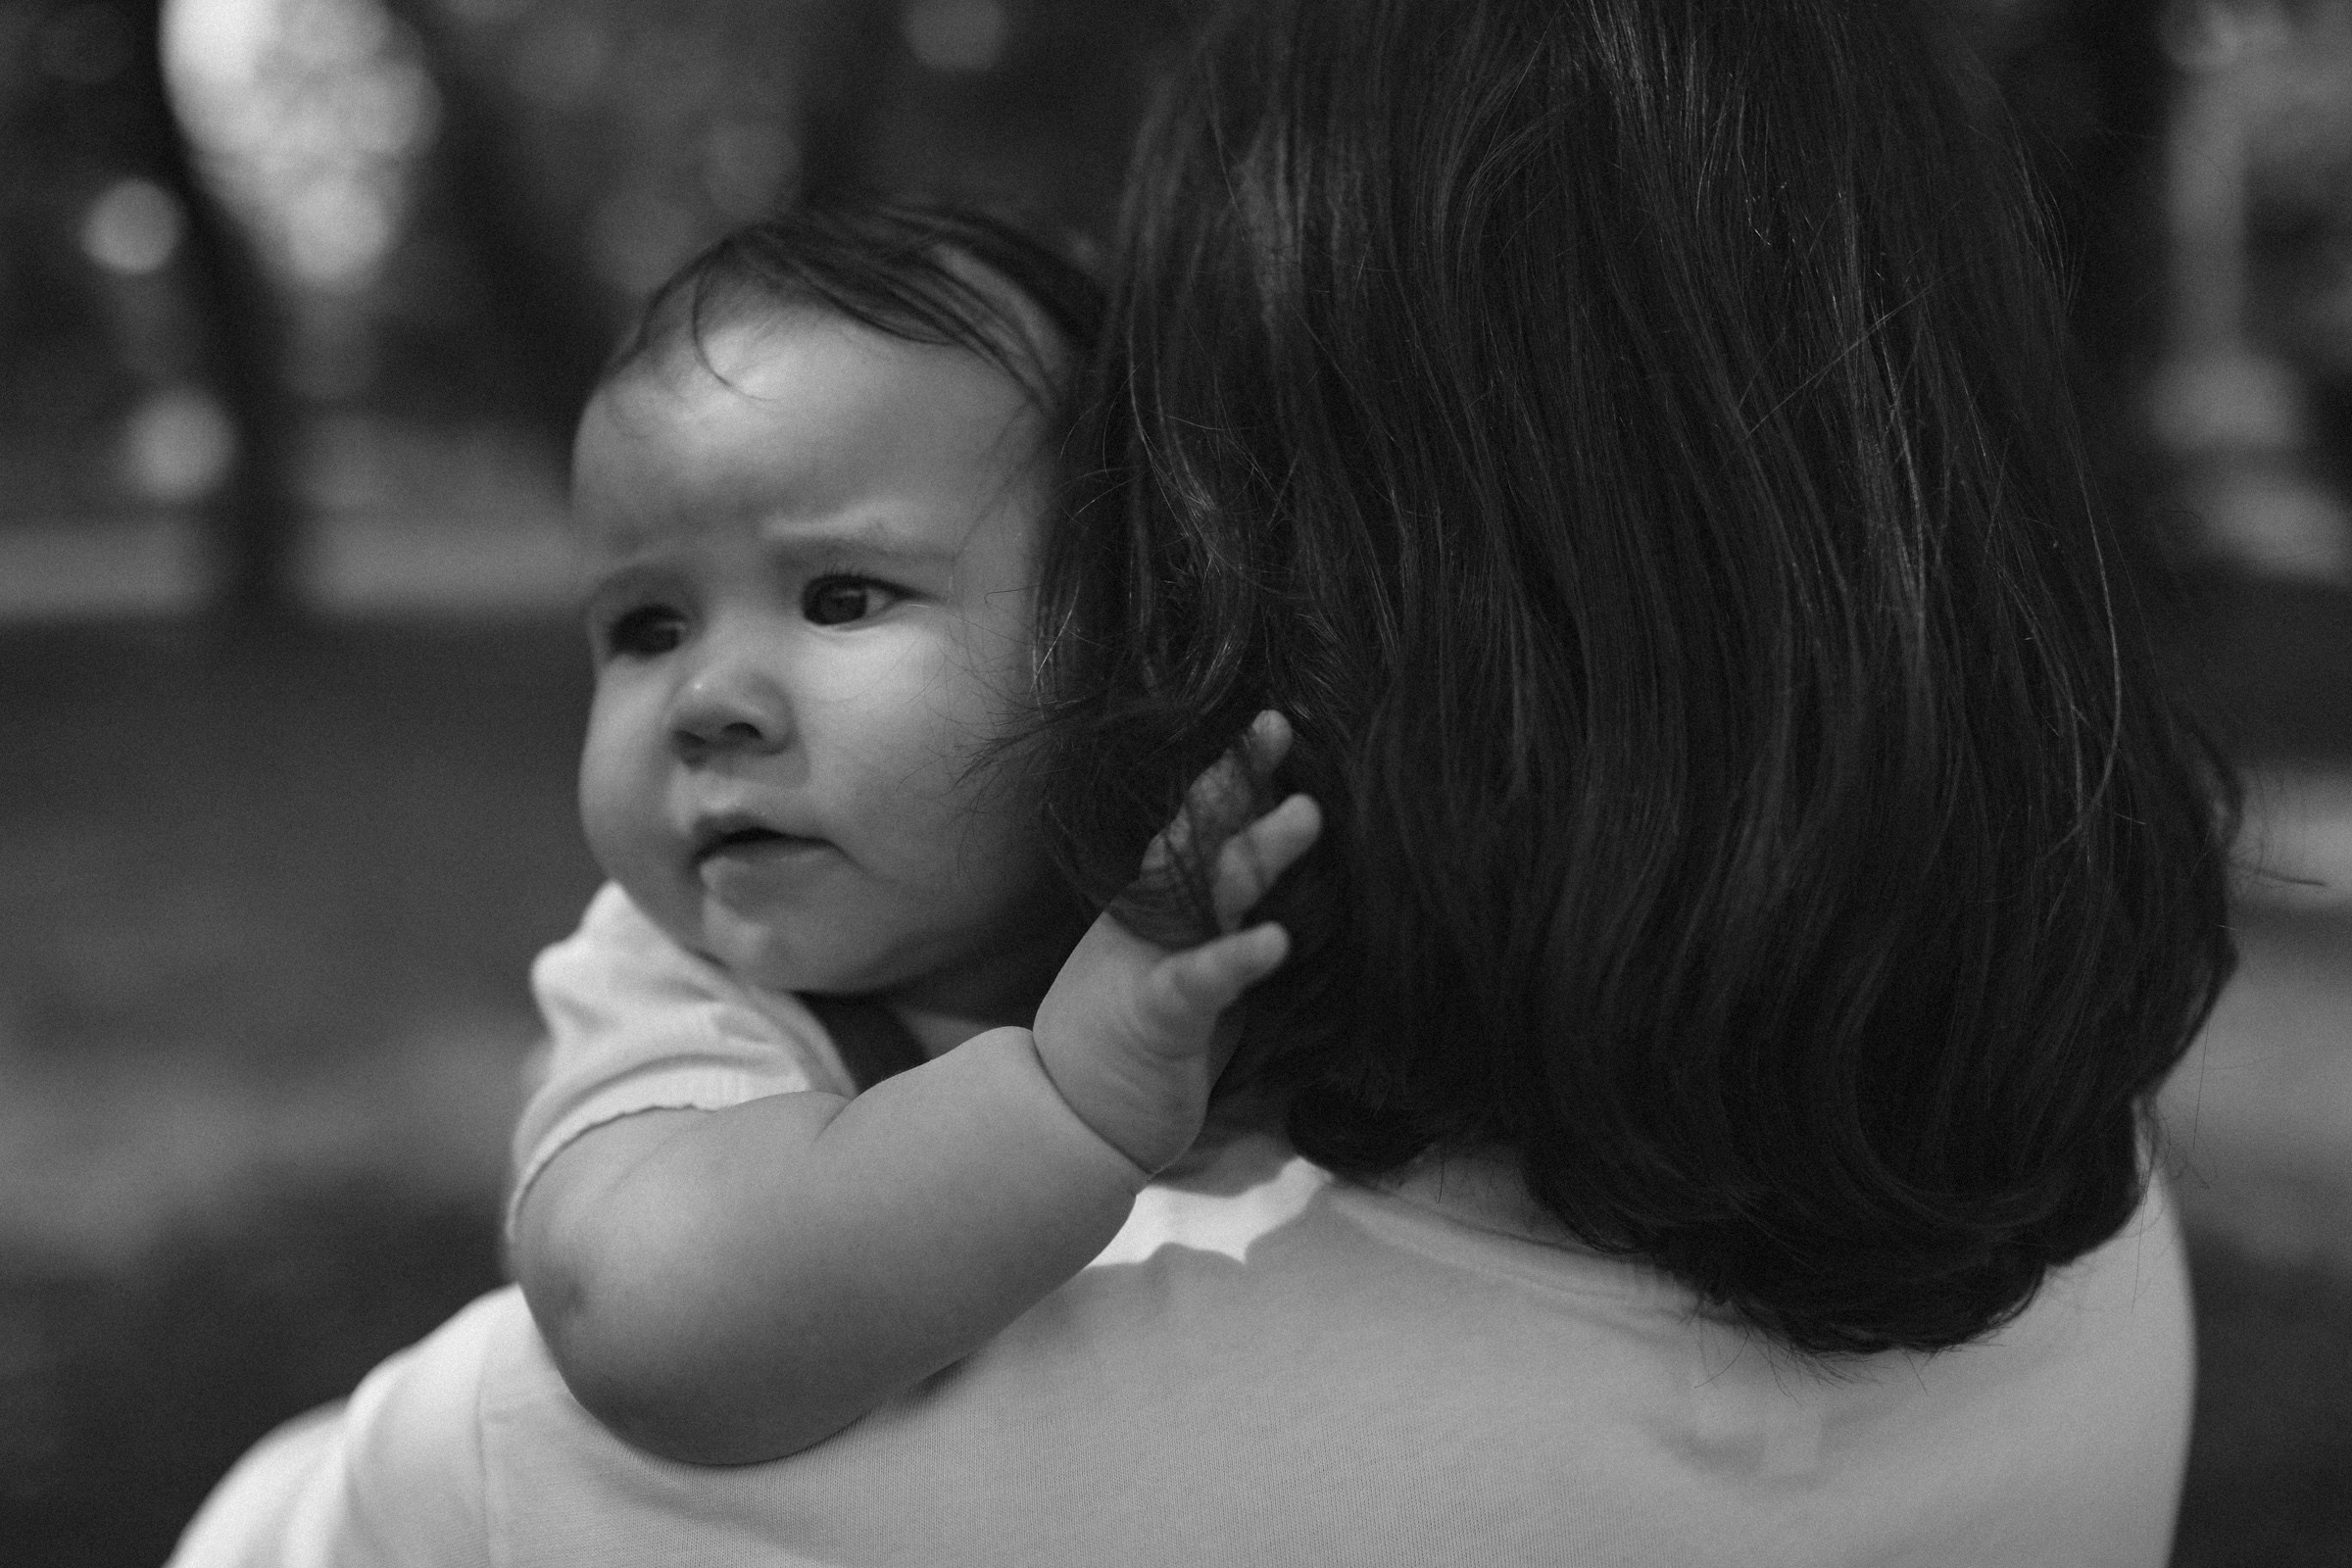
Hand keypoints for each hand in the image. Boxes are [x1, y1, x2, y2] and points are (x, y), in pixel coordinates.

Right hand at [1029, 711, 1322, 1173]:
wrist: (1073, 1114)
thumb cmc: (1143, 1032)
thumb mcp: (1187, 957)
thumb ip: (1224, 913)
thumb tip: (1277, 859)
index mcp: (1164, 902)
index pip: (1204, 825)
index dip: (1238, 773)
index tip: (1278, 723)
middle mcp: (1158, 919)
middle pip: (1206, 839)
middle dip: (1243, 785)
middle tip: (1284, 731)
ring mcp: (1155, 961)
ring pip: (1211, 896)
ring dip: (1260, 854)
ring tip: (1308, 816)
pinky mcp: (1161, 1019)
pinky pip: (1201, 982)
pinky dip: (1235, 960)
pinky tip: (1275, 941)